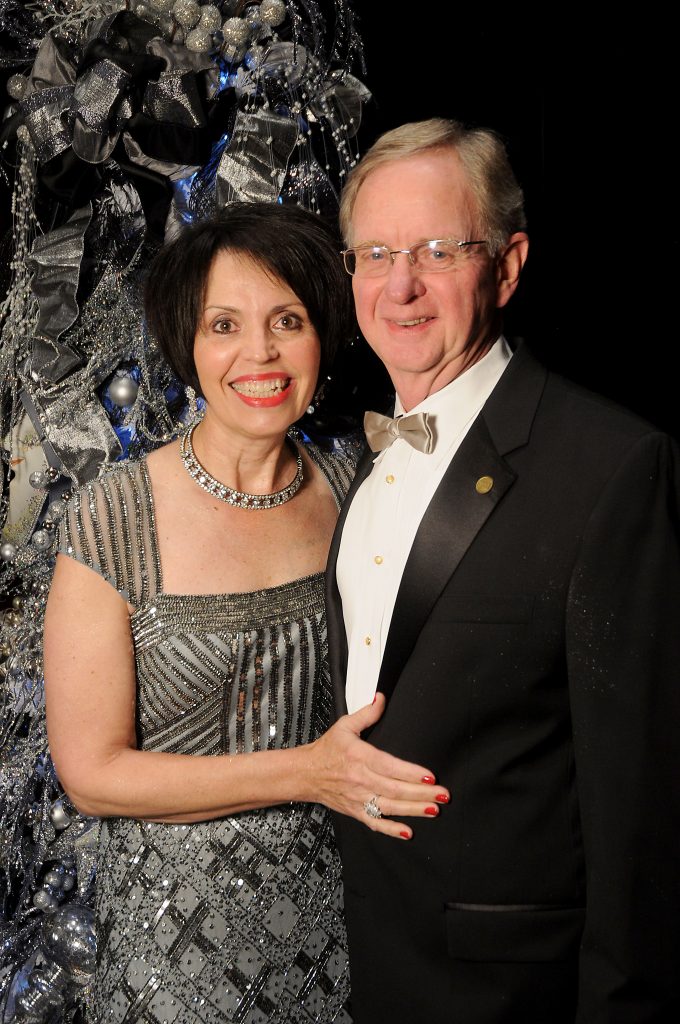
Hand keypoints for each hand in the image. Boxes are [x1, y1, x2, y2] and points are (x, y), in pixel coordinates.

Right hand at [305, 693, 449, 838]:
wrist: (305, 774)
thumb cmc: (326, 750)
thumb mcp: (345, 726)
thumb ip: (367, 713)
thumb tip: (381, 698)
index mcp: (359, 756)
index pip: (389, 766)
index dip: (410, 773)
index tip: (430, 776)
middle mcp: (360, 780)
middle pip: (395, 789)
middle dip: (421, 793)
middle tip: (442, 794)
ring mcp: (358, 798)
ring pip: (390, 807)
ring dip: (414, 810)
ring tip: (434, 810)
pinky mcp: (356, 811)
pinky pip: (375, 823)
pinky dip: (391, 830)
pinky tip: (408, 832)